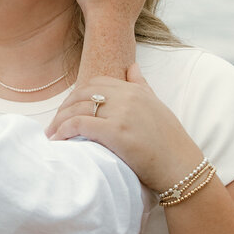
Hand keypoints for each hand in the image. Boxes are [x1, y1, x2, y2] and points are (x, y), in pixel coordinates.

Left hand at [47, 64, 203, 189]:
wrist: (181, 166)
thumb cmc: (169, 142)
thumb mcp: (157, 106)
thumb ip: (142, 85)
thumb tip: (132, 66)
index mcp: (136, 90)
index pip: (96, 83)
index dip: (77, 96)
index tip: (68, 111)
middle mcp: (128, 97)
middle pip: (82, 94)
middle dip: (64, 108)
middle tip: (54, 124)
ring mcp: (122, 113)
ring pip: (78, 109)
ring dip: (59, 122)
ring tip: (52, 135)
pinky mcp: (116, 132)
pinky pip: (80, 124)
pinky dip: (64, 130)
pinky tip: (59, 139)